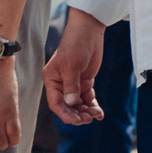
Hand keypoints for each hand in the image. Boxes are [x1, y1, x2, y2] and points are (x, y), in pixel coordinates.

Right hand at [44, 8, 106, 124]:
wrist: (89, 32)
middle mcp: (61, 84)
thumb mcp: (71, 66)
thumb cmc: (75, 45)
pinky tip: (99, 112)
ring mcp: (73, 83)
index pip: (56, 103)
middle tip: (88, 119)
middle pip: (68, 106)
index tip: (76, 120)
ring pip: (78, 104)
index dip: (65, 114)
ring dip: (86, 111)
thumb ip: (71, 86)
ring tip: (96, 114)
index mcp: (52, 80)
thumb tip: (71, 104)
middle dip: (78, 114)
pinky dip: (92, 105)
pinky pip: (87, 98)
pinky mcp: (84, 81)